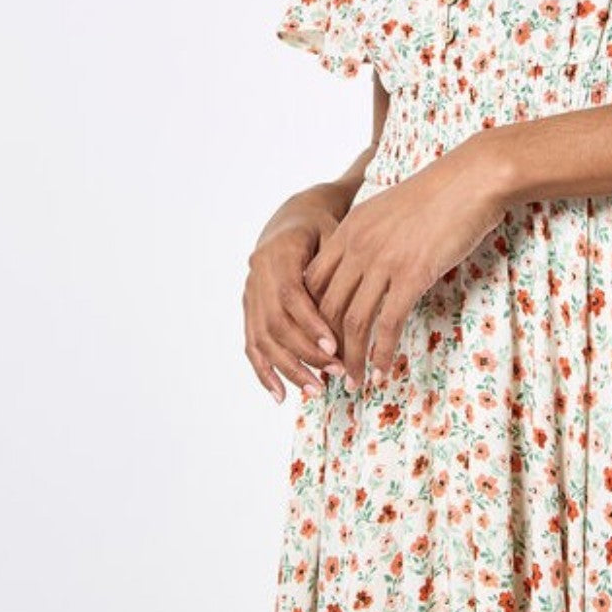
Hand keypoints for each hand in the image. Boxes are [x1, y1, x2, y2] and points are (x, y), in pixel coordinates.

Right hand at [242, 202, 348, 402]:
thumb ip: (341, 263)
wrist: (295, 216)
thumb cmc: (324, 225)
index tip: (334, 347)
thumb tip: (363, 298)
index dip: (310, 324)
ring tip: (316, 390)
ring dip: (288, 368)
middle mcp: (257, 273)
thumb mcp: (336, 232)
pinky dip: (264, 372)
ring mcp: (249, 292)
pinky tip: (281, 395)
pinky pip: (251, 344)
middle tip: (336, 372)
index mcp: (279, 252)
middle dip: (304, 353)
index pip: (291, 295)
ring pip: (262, 338)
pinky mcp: (248, 307)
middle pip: (274, 323)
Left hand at [303, 135, 508, 391]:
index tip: (316, 340)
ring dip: (351, 358)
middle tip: (328, 371)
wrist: (471, 178)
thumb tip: (365, 266)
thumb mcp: (388, 209)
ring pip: (353, 322)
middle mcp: (358, 246)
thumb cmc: (437, 193)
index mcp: (348, 229)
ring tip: (353, 382)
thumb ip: (369, 236)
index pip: (313, 282)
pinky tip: (382, 369)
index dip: (310, 316)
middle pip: (326, 307)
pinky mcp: (412, 274)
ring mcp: (383, 261)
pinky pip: (388, 323)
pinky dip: (381, 352)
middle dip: (323, 346)